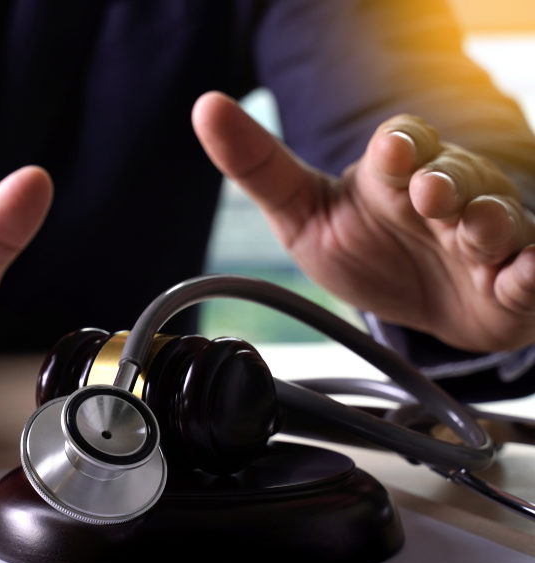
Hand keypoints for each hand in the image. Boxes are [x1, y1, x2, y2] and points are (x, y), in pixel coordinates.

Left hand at [192, 91, 534, 353]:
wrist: (417, 309)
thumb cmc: (366, 250)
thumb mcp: (302, 212)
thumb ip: (259, 166)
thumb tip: (205, 107)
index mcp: (394, 177)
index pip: (403, 144)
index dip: (400, 147)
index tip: (391, 153)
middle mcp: (446, 196)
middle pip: (454, 175)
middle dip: (445, 182)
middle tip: (429, 195)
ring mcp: (485, 236)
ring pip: (496, 218)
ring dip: (488, 222)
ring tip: (475, 230)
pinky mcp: (514, 282)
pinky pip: (531, 271)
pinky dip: (532, 271)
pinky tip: (526, 271)